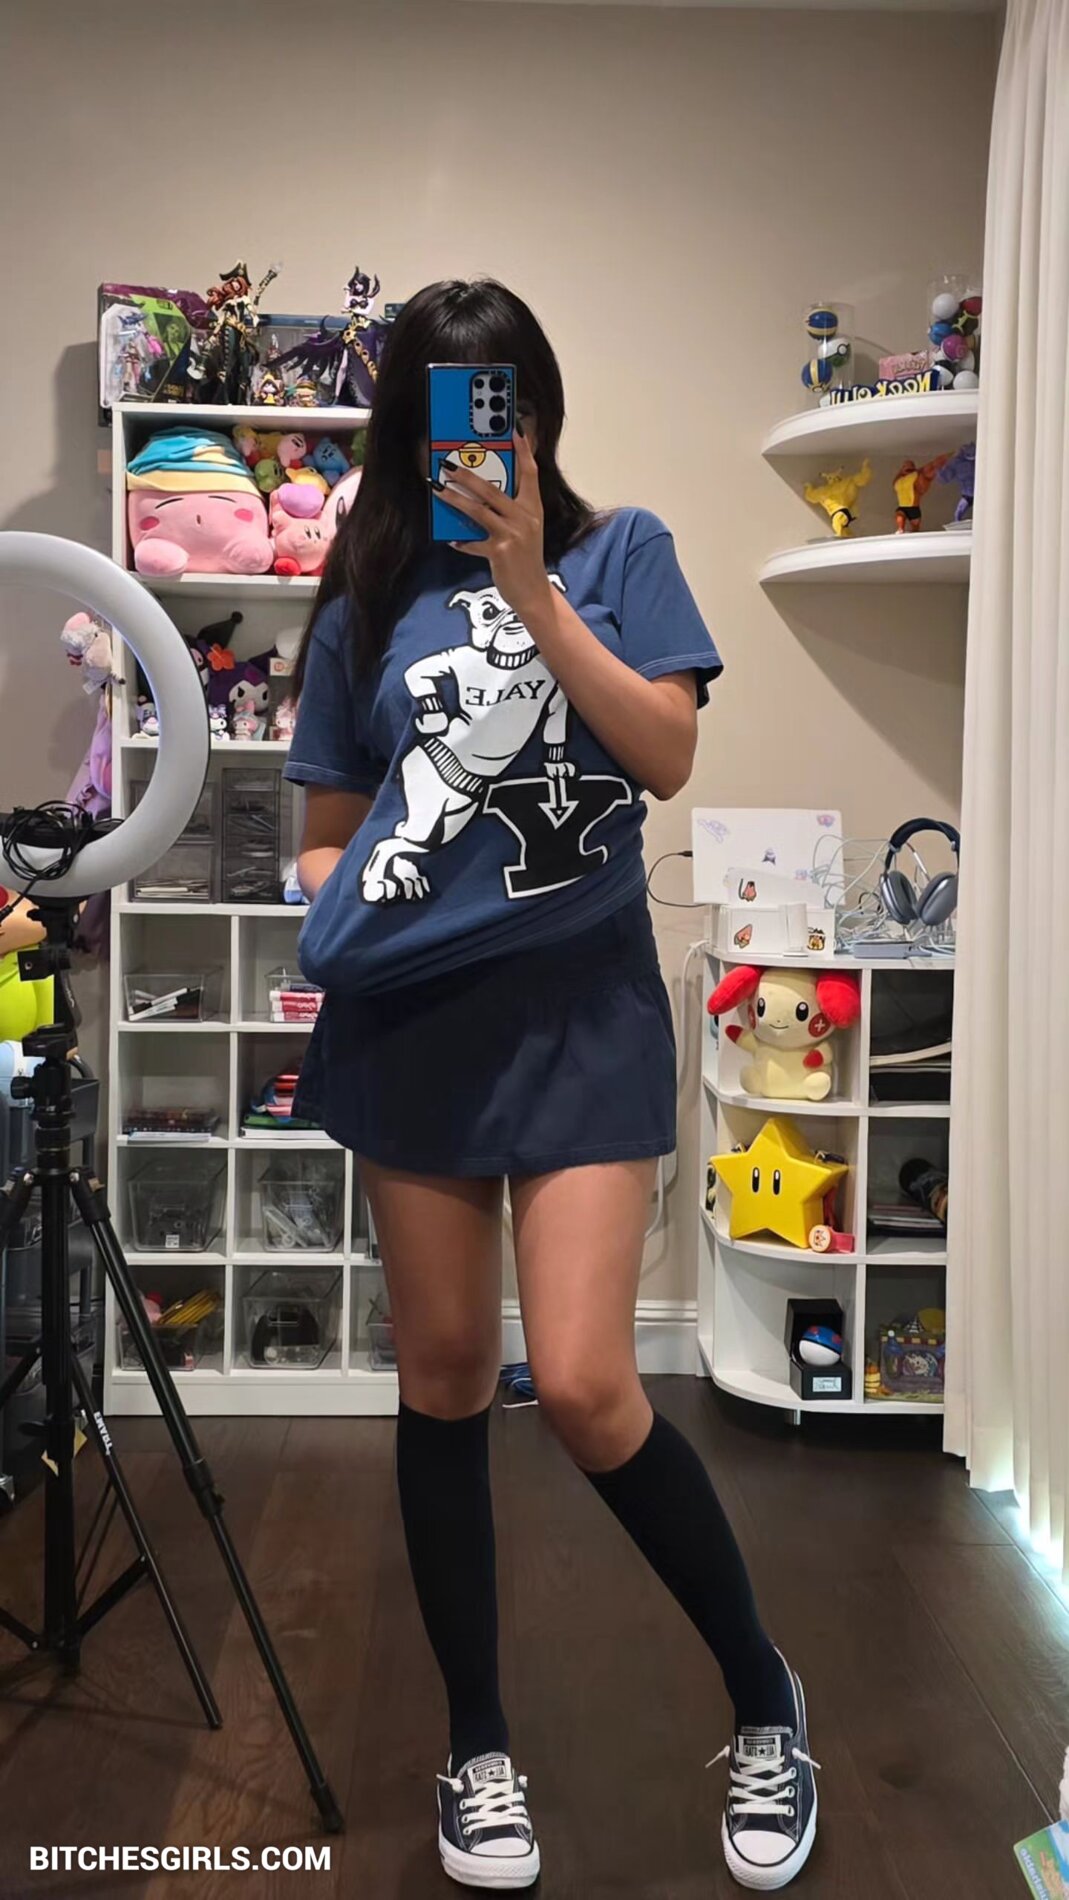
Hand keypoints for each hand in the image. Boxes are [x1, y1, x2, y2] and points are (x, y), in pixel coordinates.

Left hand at [436, 428, 553, 620]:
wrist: (533, 592)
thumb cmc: (526, 558)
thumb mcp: (525, 530)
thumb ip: (510, 511)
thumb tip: (482, 495)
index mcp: (533, 508)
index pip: (530, 473)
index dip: (523, 451)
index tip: (514, 430)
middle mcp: (525, 518)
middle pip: (493, 490)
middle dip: (467, 475)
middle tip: (447, 464)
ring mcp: (513, 534)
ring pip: (479, 510)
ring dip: (455, 499)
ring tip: (438, 489)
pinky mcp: (500, 552)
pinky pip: (474, 542)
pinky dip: (462, 541)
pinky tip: (452, 539)